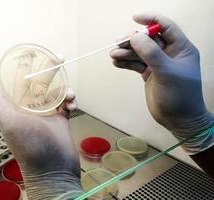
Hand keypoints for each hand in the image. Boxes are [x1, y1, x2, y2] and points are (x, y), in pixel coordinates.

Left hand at [0, 56, 81, 198]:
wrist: (55, 170)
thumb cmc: (32, 146)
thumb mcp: (10, 124)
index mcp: (17, 107)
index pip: (21, 82)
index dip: (29, 68)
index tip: (39, 56)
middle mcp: (31, 109)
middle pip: (41, 83)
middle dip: (50, 71)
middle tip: (60, 58)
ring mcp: (47, 113)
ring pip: (56, 92)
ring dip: (64, 89)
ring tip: (70, 96)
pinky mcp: (61, 119)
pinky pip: (66, 103)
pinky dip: (71, 101)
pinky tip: (73, 107)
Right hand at [110, 13, 213, 153]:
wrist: (178, 120)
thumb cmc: (180, 96)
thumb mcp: (167, 72)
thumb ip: (151, 53)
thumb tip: (134, 37)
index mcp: (180, 48)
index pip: (165, 27)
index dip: (151, 20)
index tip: (134, 18)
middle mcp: (169, 53)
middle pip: (148, 40)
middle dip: (132, 41)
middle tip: (118, 44)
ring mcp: (158, 64)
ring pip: (139, 52)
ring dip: (126, 52)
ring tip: (114, 55)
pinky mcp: (149, 74)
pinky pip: (135, 64)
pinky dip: (126, 62)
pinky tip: (117, 63)